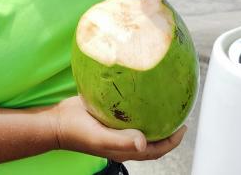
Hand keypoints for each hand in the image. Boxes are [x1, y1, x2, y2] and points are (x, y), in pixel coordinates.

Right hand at [49, 96, 186, 162]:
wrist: (57, 122)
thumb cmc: (77, 132)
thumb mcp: (100, 138)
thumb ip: (121, 140)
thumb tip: (144, 141)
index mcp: (126, 148)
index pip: (157, 149)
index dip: (173, 141)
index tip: (184, 126)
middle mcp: (124, 139)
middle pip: (153, 138)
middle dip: (168, 129)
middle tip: (179, 112)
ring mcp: (117, 128)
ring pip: (142, 125)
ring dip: (155, 117)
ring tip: (166, 102)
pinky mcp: (109, 116)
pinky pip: (129, 112)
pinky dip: (139, 106)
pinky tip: (142, 90)